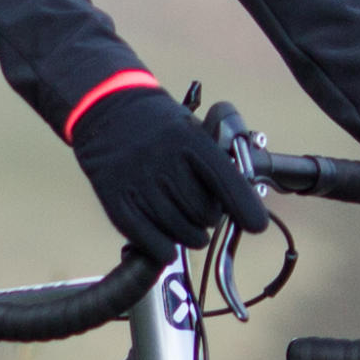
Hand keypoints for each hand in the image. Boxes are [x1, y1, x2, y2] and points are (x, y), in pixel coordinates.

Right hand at [71, 84, 270, 251]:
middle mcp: (163, 161)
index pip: (225, 180)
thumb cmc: (156, 124)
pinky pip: (147, 238)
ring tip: (189, 230)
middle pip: (203, 213)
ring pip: (178, 230)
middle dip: (210, 219)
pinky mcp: (115, 199)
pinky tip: (168, 247)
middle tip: (204, 213)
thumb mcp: (190, 127)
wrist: (104, 109)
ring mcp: (137, 182)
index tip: (256, 225)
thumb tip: (237, 201)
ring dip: (190, 237)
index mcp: (187, 140)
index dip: (244, 207)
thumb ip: (212, 160)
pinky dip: (163, 249)